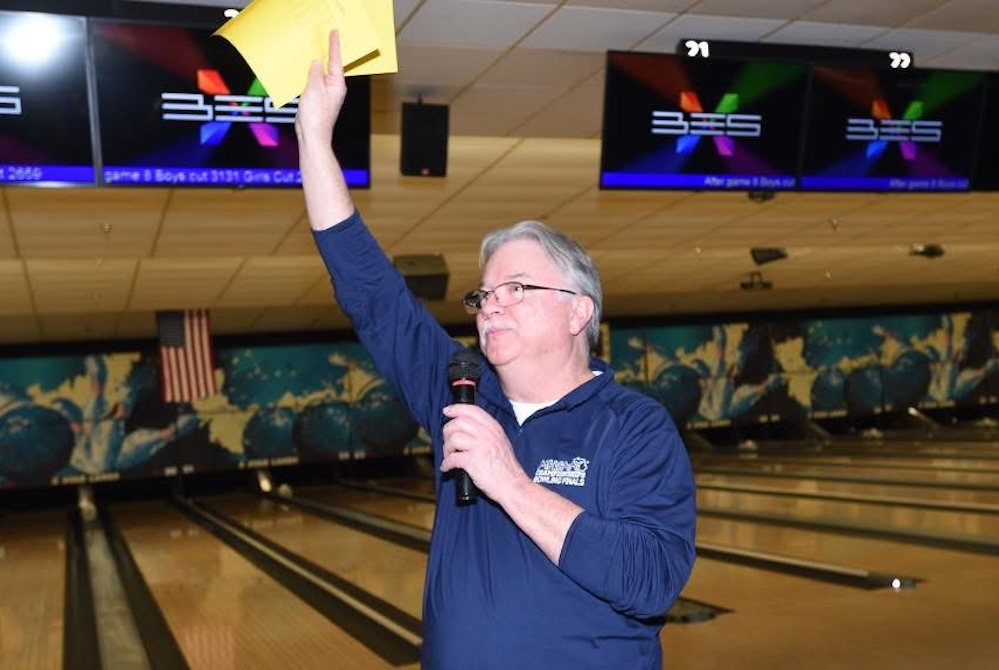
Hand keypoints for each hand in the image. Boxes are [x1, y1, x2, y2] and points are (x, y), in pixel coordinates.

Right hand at [295, 30, 347, 147]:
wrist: (312, 136)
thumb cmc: (316, 116)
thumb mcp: (313, 88)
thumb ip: (315, 72)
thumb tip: (316, 62)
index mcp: (337, 84)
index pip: (336, 60)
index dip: (334, 45)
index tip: (334, 33)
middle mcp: (334, 88)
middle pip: (330, 66)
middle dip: (327, 53)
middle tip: (325, 37)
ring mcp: (326, 94)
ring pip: (320, 74)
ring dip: (316, 64)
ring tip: (313, 50)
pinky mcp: (318, 99)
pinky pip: (314, 82)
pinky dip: (309, 75)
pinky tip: (304, 70)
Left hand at [441, 404, 529, 502]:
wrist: (512, 485)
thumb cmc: (506, 468)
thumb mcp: (501, 442)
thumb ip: (487, 432)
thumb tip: (465, 427)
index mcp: (494, 428)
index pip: (472, 410)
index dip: (456, 409)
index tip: (447, 411)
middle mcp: (487, 434)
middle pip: (458, 422)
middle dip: (448, 431)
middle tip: (448, 441)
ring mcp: (480, 447)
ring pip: (453, 438)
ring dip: (446, 448)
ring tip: (449, 456)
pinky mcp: (473, 461)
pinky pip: (451, 458)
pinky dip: (446, 464)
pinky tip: (447, 467)